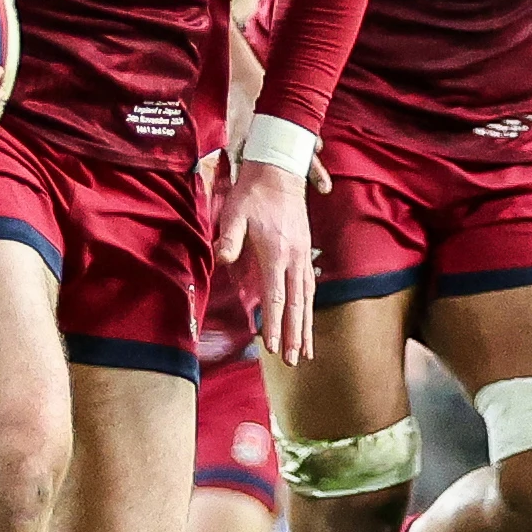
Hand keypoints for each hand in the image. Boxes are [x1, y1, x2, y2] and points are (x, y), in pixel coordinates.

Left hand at [216, 157, 319, 364]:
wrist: (280, 171)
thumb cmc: (253, 193)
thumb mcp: (234, 212)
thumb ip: (229, 238)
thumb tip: (222, 259)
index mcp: (275, 251)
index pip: (275, 296)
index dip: (274, 323)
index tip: (272, 346)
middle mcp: (293, 258)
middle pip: (296, 304)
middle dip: (295, 334)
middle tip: (293, 360)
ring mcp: (302, 256)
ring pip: (307, 298)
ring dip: (306, 326)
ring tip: (306, 352)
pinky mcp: (304, 252)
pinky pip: (309, 287)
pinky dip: (309, 308)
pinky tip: (307, 322)